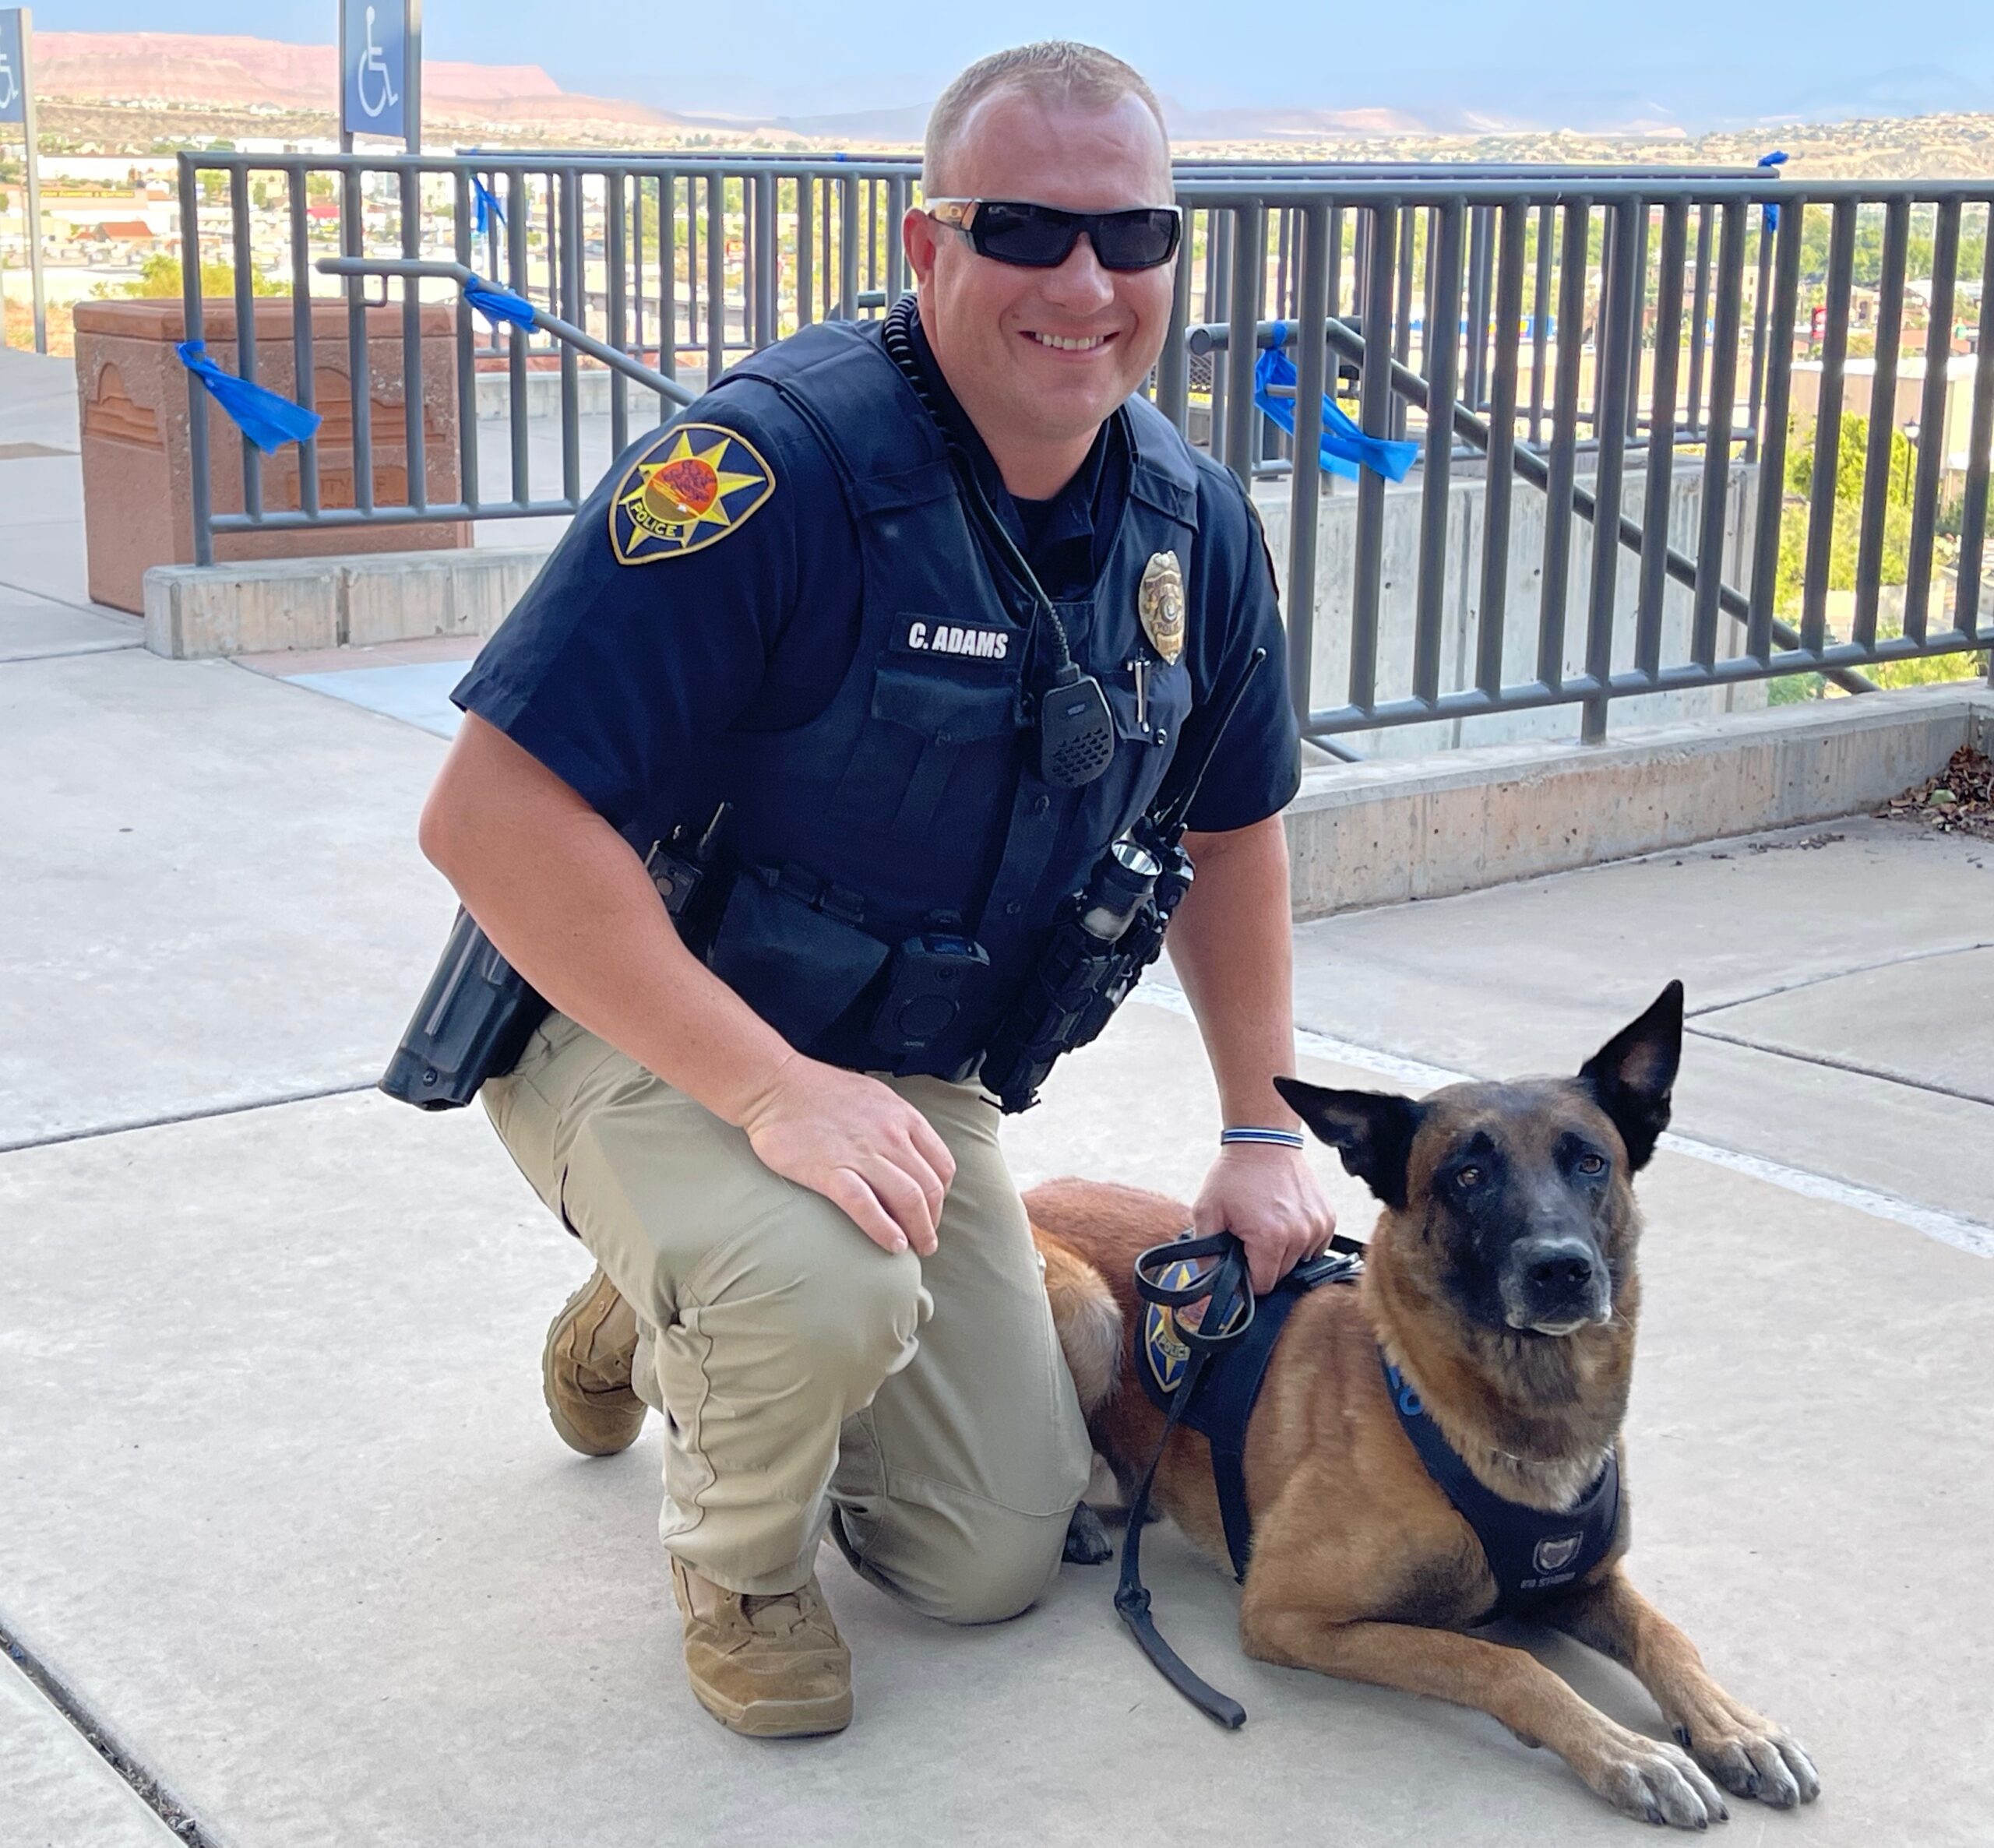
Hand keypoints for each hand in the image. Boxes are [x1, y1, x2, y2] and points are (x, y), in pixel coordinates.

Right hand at [736, 1054, 955, 1255]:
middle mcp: (890, 1135)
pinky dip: (884, 1230)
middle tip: (926, 1240)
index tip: (932, 1211)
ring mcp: (861, 1153)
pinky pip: (866, 1206)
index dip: (942, 1196)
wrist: (775, 1084)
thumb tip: (909, 1151)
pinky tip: (892, 1245)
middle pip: (929, 1188)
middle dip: (932, 1221)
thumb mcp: (874, 1098)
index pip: (942, 1165)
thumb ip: (896, 1124)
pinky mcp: (830, 1170)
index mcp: (903, 1117)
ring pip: (907, 1199)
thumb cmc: (820, 1091)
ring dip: (918, 1231)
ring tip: (915, 1249)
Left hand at [1192, 1142, 1335, 1294]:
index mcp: (1270, 1239)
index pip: (1262, 1285)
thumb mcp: (1206, 1211)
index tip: (1239, 1259)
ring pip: (1299, 1262)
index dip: (1246, 1278)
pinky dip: (1300, 1241)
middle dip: (1263, 1263)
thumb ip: (1206, 1252)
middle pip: (1282, 1275)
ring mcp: (1318, 1227)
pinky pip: (1315, 1247)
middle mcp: (1300, 1235)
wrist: (1263, 1141)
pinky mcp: (1328, 1218)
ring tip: (1267, 1225)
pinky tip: (1284, 1221)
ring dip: (1283, 1253)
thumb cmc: (1233, 1176)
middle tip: (1249, 1236)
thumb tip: (1209, 1286)